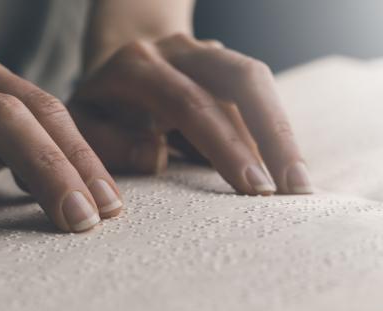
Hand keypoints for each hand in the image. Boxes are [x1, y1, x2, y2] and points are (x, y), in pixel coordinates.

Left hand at [68, 33, 311, 194]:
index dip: (225, 145)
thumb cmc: (98, 108)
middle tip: (293, 189)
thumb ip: (108, 143)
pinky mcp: (226, 66)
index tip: (252, 187)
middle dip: (273, 134)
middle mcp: (178, 50)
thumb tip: (157, 157)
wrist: (114, 65)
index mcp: (137, 66)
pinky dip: (274, 133)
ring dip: (282, 133)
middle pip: (240, 78)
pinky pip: (258, 95)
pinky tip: (286, 170)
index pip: (189, 102)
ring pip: (257, 82)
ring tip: (300, 186)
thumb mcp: (82, 128)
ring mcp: (207, 53)